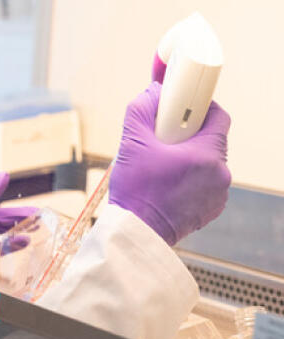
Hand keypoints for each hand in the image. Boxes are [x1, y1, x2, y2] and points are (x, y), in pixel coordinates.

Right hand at [109, 82, 231, 244]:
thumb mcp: (131, 143)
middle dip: (188, 136)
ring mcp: (218, 193)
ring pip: (206, 163)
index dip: (200, 107)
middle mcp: (220, 173)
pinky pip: (205, 184)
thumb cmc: (135, 192)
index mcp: (206, 153)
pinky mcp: (211, 209)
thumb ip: (141, 110)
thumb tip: (151, 93)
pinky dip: (190, 180)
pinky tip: (167, 185)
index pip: (218, 116)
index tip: (182, 109)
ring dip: (188, 159)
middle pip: (210, 140)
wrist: (136, 233)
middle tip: (163, 140)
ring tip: (161, 167)